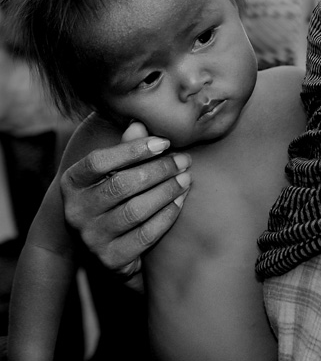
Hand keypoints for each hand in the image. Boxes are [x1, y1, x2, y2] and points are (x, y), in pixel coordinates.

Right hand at [60, 120, 191, 279]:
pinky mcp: (110, 259)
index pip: (98, 161)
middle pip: (122, 185)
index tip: (164, 142)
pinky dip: (167, 215)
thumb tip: (140, 121)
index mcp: (73, 182)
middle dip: (159, 169)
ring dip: (167, 191)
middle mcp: (76, 211)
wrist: (103, 241)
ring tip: (186, 178)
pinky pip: (145, 235)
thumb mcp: (114, 169)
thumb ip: (126, 146)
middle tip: (184, 160)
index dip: (133, 149)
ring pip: (135, 211)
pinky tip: (180, 201)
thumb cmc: (114, 191)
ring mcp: (91, 238)